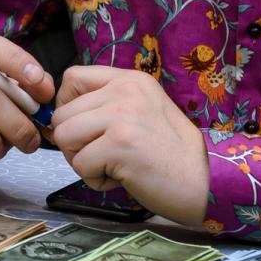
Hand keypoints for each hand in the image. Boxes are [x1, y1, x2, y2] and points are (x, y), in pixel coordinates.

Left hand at [48, 66, 207, 222]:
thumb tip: (56, 119)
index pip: (72, 78)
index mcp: (131, 79)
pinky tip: (122, 178)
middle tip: (104, 156)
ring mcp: (123, 115)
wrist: (205, 182)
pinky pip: (80, 164)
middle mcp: (126, 90)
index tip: (81, 128)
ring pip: (64, 137)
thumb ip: (105, 107)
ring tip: (112, 166)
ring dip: (82, 161)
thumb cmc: (172, 155)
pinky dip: (95, 180)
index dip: (66, 106)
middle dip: (74, 143)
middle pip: (62, 114)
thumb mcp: (142, 112)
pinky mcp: (120, 144)